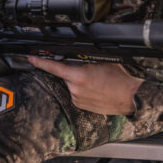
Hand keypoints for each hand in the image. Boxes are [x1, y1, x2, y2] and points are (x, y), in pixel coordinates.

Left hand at [28, 56, 143, 115]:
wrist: (131, 97)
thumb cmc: (120, 79)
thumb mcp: (102, 61)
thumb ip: (85, 59)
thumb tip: (76, 55)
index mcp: (79, 76)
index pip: (54, 67)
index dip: (41, 62)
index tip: (31, 58)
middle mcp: (75, 89)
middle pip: (66, 76)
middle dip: (74, 72)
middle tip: (91, 72)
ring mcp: (78, 99)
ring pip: (72, 85)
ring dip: (79, 82)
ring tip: (97, 82)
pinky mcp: (81, 106)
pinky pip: (77, 94)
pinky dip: (82, 90)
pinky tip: (95, 90)